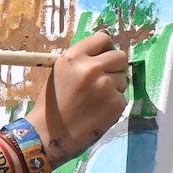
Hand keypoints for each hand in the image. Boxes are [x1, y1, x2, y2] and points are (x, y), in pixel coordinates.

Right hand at [26, 32, 127, 167]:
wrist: (48, 135)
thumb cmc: (53, 104)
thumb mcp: (60, 72)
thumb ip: (81, 60)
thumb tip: (106, 50)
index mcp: (73, 57)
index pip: (103, 38)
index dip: (106, 47)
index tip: (104, 56)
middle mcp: (91, 68)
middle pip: (120, 56)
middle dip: (115, 66)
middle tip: (104, 79)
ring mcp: (106, 86)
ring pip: (123, 78)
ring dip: (114, 86)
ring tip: (95, 100)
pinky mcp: (116, 103)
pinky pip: (122, 96)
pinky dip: (113, 103)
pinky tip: (98, 111)